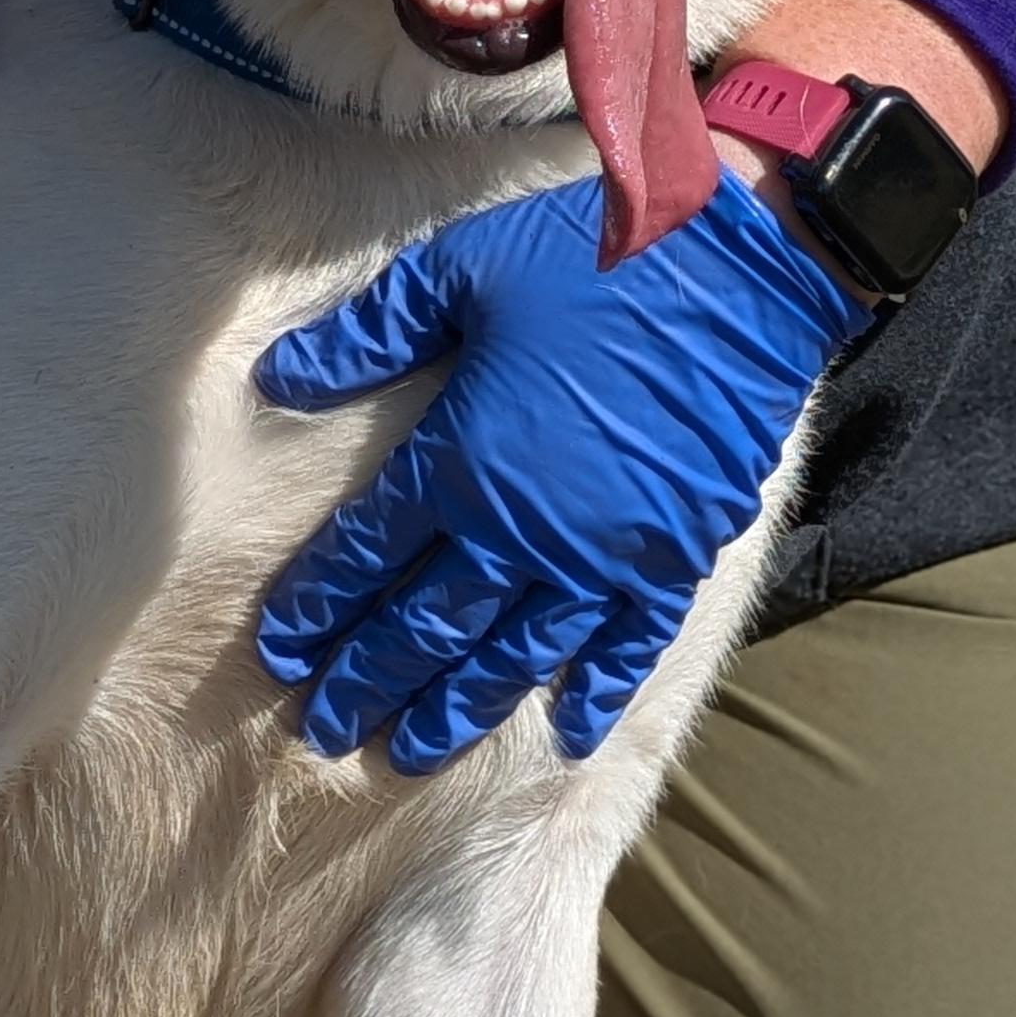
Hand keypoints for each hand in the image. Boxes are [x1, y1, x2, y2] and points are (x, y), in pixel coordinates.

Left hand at [251, 168, 868, 770]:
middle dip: (370, 680)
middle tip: (326, 731)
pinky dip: (595, 693)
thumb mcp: (456, 273)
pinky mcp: (674, 556)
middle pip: (426, 625)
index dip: (318, 607)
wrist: (739, 271)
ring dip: (457, 709)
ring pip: (512, 655)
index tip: (282, 652)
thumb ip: (364, 337)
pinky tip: (565, 736)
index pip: (365, 554)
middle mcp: (524, 529)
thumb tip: (276, 380)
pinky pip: (627, 646)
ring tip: (409, 753)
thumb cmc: (586, 262)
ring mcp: (603, 554)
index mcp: (460, 461)